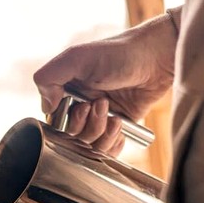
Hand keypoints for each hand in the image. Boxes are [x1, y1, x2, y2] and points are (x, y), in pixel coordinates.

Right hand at [33, 13, 177, 154]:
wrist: (158, 58)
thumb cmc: (118, 53)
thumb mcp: (77, 58)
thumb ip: (49, 77)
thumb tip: (46, 107)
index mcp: (67, 89)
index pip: (54, 120)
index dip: (67, 121)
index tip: (83, 106)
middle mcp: (81, 104)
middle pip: (72, 136)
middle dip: (88, 125)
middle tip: (103, 105)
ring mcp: (100, 117)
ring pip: (90, 145)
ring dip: (102, 133)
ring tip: (115, 116)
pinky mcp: (118, 126)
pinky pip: (107, 149)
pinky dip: (112, 144)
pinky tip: (119, 129)